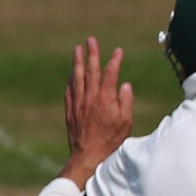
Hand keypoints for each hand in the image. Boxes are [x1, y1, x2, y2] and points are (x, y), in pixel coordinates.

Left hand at [59, 37, 132, 185]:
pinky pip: (69, 89)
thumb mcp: (126, 122)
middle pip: (90, 70)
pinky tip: (72, 72)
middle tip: (91, 40)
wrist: (88, 155)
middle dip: (92, 54)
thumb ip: (126, 101)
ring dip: (77, 61)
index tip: (118, 51)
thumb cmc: (111, 141)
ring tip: (77, 49)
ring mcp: (78, 103)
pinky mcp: (70, 110)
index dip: (114, 61)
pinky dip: (71, 78)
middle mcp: (89, 98)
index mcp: (105, 99)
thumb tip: (125, 85)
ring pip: (77, 77)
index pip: (110, 74)